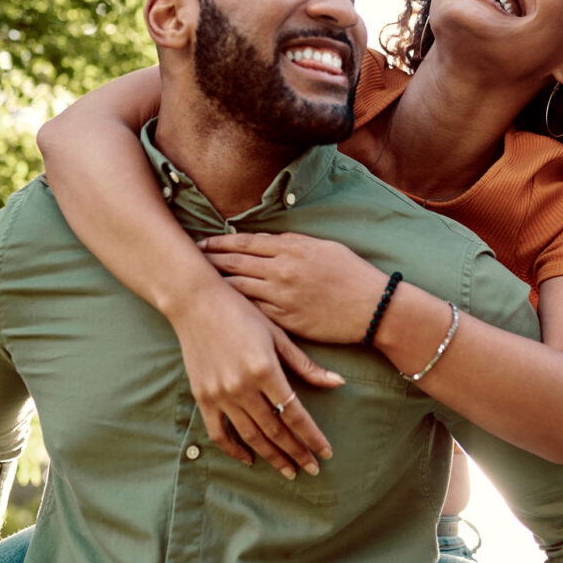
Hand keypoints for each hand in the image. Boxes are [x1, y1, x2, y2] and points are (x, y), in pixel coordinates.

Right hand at [169, 277, 344, 479]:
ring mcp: (220, 394)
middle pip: (275, 430)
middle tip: (312, 469)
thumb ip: (305, 364)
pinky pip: (219, 432)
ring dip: (272, 456)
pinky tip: (249, 458)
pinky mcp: (203, 397)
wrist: (196, 302)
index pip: (295, 413)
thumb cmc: (241, 312)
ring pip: (251, 436)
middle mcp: (242, 386)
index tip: (325, 454)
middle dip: (296, 452)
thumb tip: (338, 383)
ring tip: (288, 470)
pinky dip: (234, 449)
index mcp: (265, 369)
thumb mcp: (277, 334)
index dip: (312, 437)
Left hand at [198, 232, 385, 343]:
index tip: (203, 242)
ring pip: (239, 288)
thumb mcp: (323, 247)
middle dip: (210, 260)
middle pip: (235, 263)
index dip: (220, 242)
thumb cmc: (352, 274)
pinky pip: (253, 312)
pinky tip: (222, 307)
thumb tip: (267, 241)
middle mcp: (282, 271)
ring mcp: (282, 297)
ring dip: (216, 285)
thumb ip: (292, 243)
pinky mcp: (285, 321)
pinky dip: (236, 307)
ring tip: (198, 283)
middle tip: (190, 260)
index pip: (245, 242)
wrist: (372, 308)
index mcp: (291, 248)